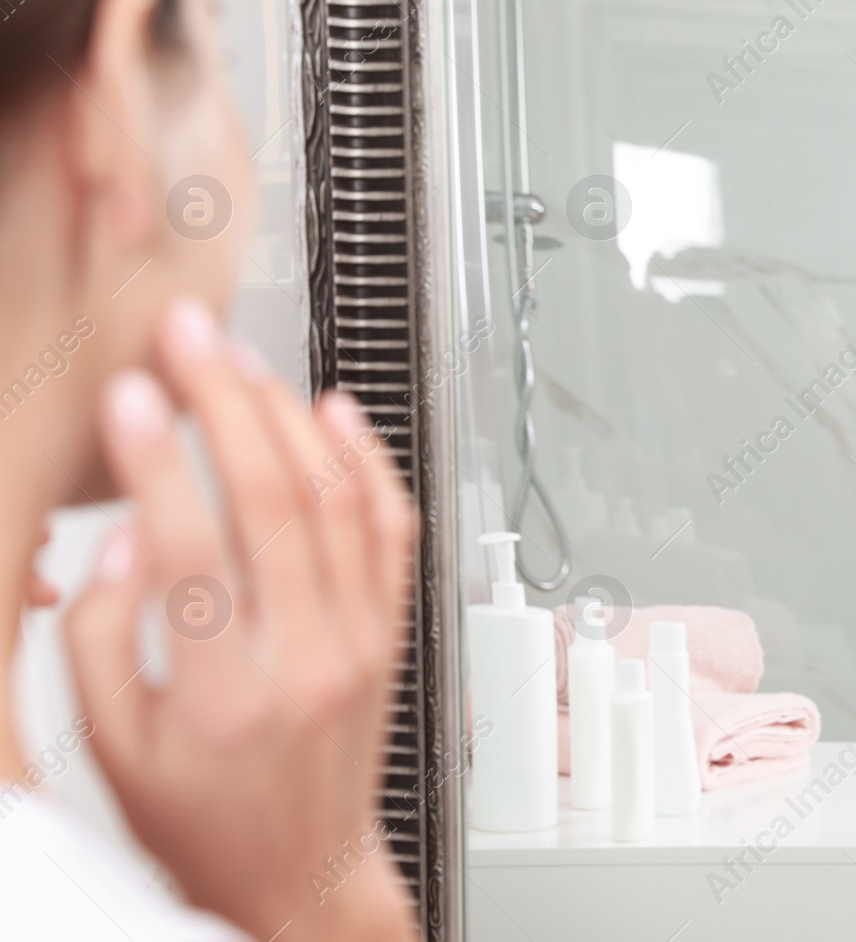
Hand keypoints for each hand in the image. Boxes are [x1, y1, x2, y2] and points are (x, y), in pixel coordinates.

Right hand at [65, 298, 417, 941]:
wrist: (300, 870)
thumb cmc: (203, 817)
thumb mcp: (117, 750)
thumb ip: (108, 644)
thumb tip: (127, 543)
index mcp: (226, 694)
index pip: (192, 547)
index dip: (157, 459)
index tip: (129, 396)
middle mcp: (307, 658)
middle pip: (275, 499)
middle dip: (225, 402)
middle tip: (189, 339)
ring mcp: (362, 641)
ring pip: (337, 501)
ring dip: (288, 418)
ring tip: (241, 362)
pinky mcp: (391, 633)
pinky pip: (392, 531)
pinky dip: (369, 463)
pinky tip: (336, 414)